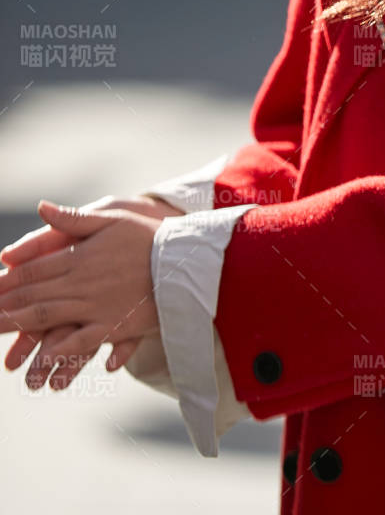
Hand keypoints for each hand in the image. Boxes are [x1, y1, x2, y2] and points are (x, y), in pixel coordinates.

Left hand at [0, 201, 163, 389]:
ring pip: (53, 322)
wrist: (185, 258)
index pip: (34, 271)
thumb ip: (72, 218)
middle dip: (7, 310)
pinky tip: (48, 357)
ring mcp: (98, 308)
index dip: (8, 282)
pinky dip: (65, 351)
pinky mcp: (115, 326)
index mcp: (80, 257)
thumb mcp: (111, 217)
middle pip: (36, 299)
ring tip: (4, 340)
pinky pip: (85, 342)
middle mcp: (84, 284)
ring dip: (24, 333)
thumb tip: (41, 208)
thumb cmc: (147, 235)